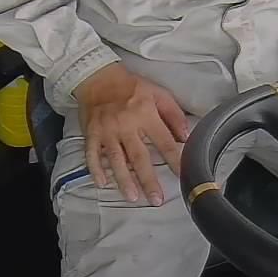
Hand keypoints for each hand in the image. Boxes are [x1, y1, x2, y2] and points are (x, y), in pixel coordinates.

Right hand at [74, 63, 187, 205]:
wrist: (98, 78)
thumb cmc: (131, 86)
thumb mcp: (159, 94)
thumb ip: (174, 115)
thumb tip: (186, 136)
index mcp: (145, 114)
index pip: (164, 142)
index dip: (174, 160)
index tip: (182, 176)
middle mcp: (126, 124)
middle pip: (138, 157)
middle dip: (148, 180)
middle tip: (155, 199)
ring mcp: (106, 131)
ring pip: (115, 160)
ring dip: (123, 180)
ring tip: (132, 197)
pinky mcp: (91, 133)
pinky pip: (92, 154)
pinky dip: (95, 169)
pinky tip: (102, 184)